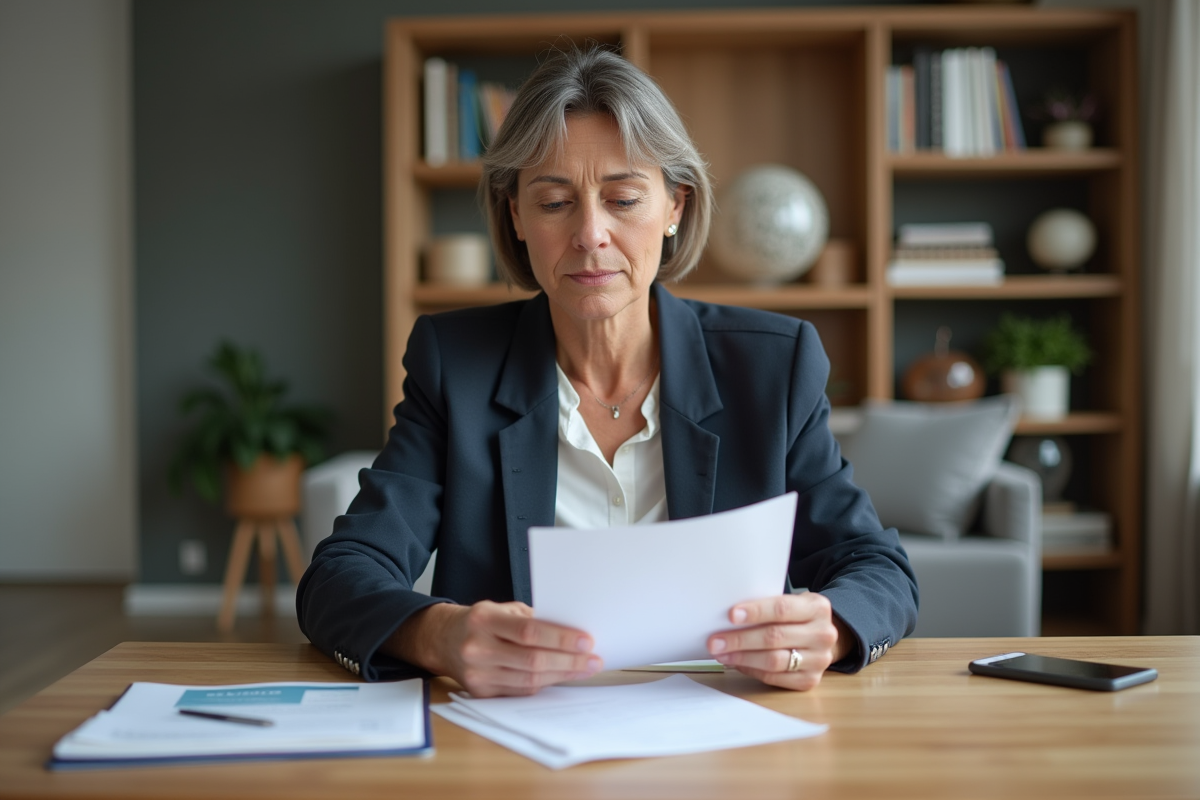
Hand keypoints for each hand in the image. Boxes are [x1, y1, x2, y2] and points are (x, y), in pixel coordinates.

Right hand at [386, 601, 602, 696]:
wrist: (442, 640)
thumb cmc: (481, 621)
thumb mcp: (502, 609)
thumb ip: (531, 619)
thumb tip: (571, 633)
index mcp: (484, 619)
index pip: (529, 631)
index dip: (561, 638)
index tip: (586, 641)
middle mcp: (477, 647)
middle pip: (532, 660)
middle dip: (568, 661)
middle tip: (593, 660)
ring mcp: (476, 673)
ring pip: (528, 679)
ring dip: (561, 675)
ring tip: (584, 669)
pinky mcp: (479, 691)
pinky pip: (519, 691)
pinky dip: (543, 684)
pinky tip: (560, 676)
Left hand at [706, 593, 849, 690]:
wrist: (822, 637)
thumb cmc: (797, 617)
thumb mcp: (791, 603)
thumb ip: (768, 607)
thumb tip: (729, 618)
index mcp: (817, 608)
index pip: (782, 609)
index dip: (756, 612)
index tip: (731, 615)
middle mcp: (823, 634)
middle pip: (775, 637)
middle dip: (741, 639)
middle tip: (716, 641)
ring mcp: (819, 660)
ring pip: (774, 661)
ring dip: (742, 657)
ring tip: (722, 653)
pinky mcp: (810, 680)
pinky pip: (775, 677)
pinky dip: (752, 670)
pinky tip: (738, 663)